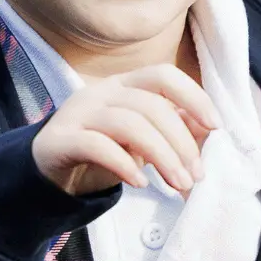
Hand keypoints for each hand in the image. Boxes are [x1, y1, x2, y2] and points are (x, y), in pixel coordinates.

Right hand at [29, 65, 217, 195]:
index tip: (215, 126)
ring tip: (178, 185)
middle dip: (181, 143)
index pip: (162, 75)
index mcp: (123, 85)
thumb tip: (207, 128)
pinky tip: (140, 183)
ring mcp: (78, 113)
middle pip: (151, 105)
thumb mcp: (140, 141)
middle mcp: (101, 92)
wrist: (46, 171)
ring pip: (129, 124)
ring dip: (161, 156)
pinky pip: (97, 145)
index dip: (193, 96)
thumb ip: (170, 130)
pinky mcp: (60, 140)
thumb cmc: (100, 153)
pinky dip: (124, 164)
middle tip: (195, 176)